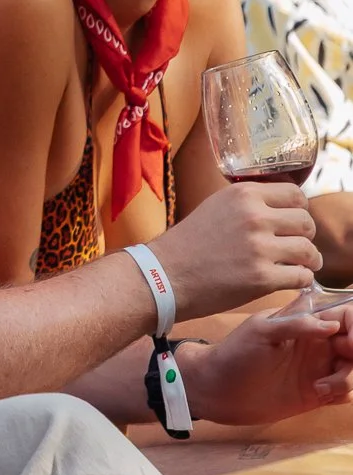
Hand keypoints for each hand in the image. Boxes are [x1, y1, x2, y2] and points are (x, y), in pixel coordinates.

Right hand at [152, 179, 320, 319]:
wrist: (165, 275)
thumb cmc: (189, 243)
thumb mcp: (217, 206)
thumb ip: (249, 204)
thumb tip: (282, 209)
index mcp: (244, 194)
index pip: (296, 195)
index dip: (300, 210)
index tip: (295, 222)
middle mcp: (254, 216)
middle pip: (306, 222)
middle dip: (306, 236)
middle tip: (298, 247)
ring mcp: (259, 248)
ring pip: (308, 250)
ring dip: (309, 261)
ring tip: (301, 266)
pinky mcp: (262, 278)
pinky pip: (301, 277)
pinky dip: (301, 280)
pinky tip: (289, 280)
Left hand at [185, 300, 352, 424]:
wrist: (217, 390)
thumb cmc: (234, 354)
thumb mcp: (261, 331)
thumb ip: (296, 324)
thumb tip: (332, 325)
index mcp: (306, 322)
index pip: (346, 315)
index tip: (350, 343)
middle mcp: (318, 344)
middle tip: (340, 364)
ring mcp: (318, 369)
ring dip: (349, 379)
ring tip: (321, 387)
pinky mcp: (316, 394)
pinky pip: (346, 392)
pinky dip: (344, 394)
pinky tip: (320, 395)